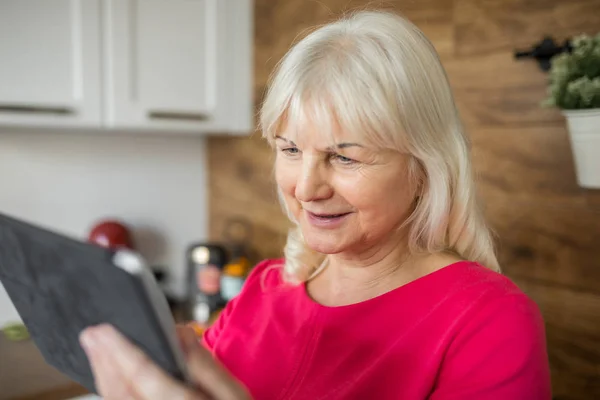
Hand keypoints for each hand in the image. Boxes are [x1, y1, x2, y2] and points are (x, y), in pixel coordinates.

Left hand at [79, 323, 250, 399]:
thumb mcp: (234, 393)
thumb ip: (206, 365)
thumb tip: (180, 335)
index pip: (146, 377)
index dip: (122, 351)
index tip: (104, 330)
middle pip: (122, 392)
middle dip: (104, 361)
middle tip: (91, 334)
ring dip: (103, 375)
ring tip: (95, 350)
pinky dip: (111, 390)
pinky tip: (109, 375)